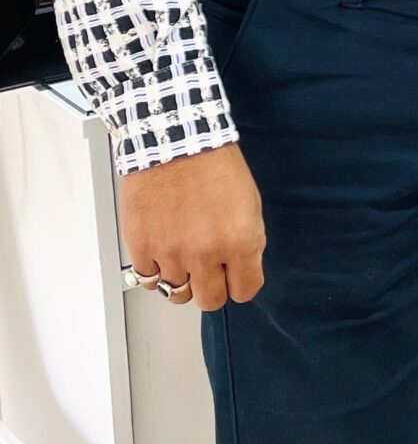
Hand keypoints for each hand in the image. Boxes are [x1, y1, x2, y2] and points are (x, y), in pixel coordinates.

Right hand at [119, 145, 266, 311]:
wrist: (174, 142)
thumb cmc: (214, 165)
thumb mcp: (249, 203)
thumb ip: (247, 242)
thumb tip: (242, 269)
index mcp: (240, 241)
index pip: (245, 290)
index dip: (241, 283)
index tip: (235, 277)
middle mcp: (205, 253)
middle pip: (210, 300)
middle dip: (213, 288)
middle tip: (209, 273)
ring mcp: (170, 253)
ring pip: (177, 293)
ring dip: (182, 278)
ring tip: (183, 257)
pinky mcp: (141, 247)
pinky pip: (148, 279)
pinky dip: (155, 271)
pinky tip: (162, 254)